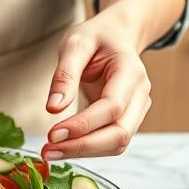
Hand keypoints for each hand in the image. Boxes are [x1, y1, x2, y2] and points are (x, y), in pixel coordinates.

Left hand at [42, 7, 152, 158]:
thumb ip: (65, 75)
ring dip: (84, 152)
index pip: (112, 107)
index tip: (53, 134)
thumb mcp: (75, 44)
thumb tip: (53, 109)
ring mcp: (137, 109)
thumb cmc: (96, 38)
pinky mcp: (127, 120)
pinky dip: (88, 149)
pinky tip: (63, 147)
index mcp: (131, 71)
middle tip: (48, 151)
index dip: (83, 124)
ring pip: (118, 143)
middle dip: (83, 147)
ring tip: (50, 152)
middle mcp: (140, 94)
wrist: (116, 36)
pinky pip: (111, 143)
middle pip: (120, 133)